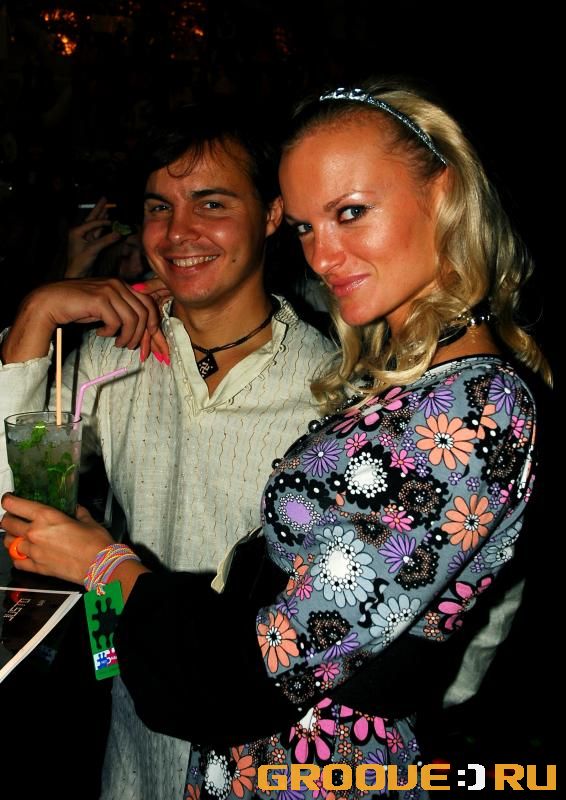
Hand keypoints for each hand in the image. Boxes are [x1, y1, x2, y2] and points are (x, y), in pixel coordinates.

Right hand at [1, 277, 167, 362]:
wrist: (51, 302)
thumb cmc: (78, 307)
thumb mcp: (105, 307)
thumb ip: (123, 312)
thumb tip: (144, 330)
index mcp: (122, 285)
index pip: (149, 303)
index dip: (154, 325)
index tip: (154, 342)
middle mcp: (118, 284)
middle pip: (145, 313)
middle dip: (143, 334)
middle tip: (132, 346)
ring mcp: (109, 290)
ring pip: (133, 319)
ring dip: (128, 336)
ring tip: (119, 343)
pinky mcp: (99, 300)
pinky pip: (116, 322)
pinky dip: (111, 332)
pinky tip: (100, 333)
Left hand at [1, 494, 113, 584]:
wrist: (100, 565)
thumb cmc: (96, 544)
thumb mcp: (88, 521)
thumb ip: (77, 513)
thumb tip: (75, 509)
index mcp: (47, 517)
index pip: (14, 505)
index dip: (8, 501)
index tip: (8, 501)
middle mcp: (36, 533)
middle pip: (7, 524)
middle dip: (8, 519)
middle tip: (13, 517)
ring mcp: (34, 552)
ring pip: (8, 543)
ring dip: (11, 538)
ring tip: (17, 536)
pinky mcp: (38, 568)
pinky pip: (17, 562)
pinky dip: (17, 557)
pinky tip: (22, 554)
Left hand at [66, 197, 121, 278]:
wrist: (77, 274)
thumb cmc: (80, 262)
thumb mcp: (93, 250)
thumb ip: (106, 240)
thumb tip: (120, 233)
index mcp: (76, 231)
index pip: (92, 223)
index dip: (103, 221)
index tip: (115, 222)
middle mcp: (80, 232)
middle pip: (92, 218)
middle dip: (99, 209)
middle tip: (104, 198)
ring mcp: (85, 238)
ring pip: (95, 224)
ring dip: (101, 216)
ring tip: (107, 206)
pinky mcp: (90, 244)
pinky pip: (98, 232)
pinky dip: (103, 226)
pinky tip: (107, 221)